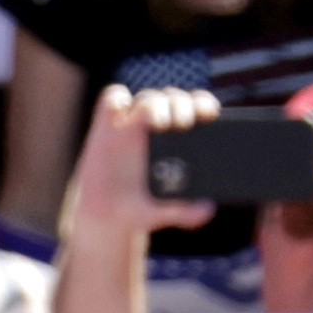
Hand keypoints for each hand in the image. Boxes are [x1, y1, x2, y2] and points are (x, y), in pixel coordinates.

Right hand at [73, 81, 222, 240]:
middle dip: (182, 104)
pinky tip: (120, 109)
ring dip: (156, 103)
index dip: (203, 103)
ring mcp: (128, 125)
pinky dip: (116, 98)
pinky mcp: (103, 127)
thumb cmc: (137, 208)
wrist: (103, 215)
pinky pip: (111, 99)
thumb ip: (184, 212)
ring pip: (148, 97)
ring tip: (158, 123)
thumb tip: (207, 210)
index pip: (195, 106)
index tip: (208, 114)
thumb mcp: (161, 212)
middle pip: (173, 98)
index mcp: (177, 140)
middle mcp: (155, 128)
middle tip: (183, 124)